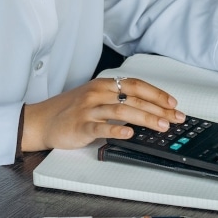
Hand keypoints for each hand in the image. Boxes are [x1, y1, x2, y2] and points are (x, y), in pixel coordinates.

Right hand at [21, 78, 185, 150]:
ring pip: (121, 111)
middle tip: (175, 118)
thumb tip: (148, 109)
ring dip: (145, 118)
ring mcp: (88, 110)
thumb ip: (117, 100)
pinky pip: (100, 127)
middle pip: (133, 98)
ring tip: (161, 126)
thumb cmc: (70, 110)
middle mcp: (97, 94)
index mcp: (103, 85)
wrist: (41, 120)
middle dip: (158, 108)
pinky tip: (129, 133)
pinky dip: (116, 130)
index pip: (136, 85)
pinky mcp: (80, 126)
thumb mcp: (95, 98)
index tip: (173, 103)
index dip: (157, 93)